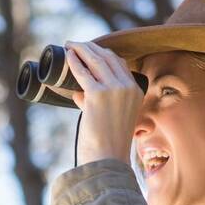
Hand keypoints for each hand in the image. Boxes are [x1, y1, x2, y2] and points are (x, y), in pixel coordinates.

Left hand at [64, 40, 142, 165]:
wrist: (108, 159)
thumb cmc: (107, 144)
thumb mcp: (110, 118)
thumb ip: (95, 103)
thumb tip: (78, 93)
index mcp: (136, 92)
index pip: (120, 64)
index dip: (103, 54)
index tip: (90, 50)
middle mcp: (128, 86)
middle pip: (108, 57)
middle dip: (91, 47)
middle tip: (76, 44)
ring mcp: (114, 89)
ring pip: (96, 60)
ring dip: (81, 48)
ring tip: (70, 45)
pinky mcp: (97, 94)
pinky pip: (83, 71)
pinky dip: (74, 61)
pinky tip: (68, 55)